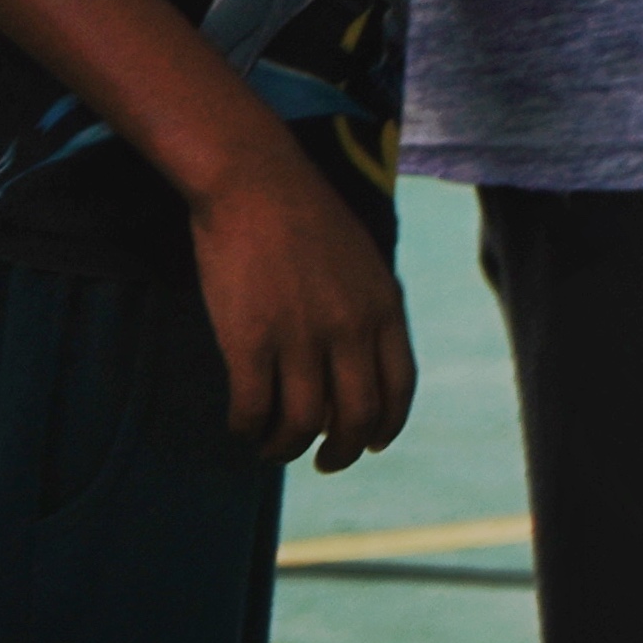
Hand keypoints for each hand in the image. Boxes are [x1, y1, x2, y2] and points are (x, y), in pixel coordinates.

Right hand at [188, 146, 415, 471]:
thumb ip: (367, 310)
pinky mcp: (250, 341)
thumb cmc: (305, 216)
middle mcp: (350, 329)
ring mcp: (300, 337)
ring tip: (272, 446)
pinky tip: (242, 426)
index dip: (386, 427)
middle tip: (323, 461)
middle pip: (357, 419)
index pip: (399, 389)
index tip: (373, 445)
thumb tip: (357, 364)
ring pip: (302, 425)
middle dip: (342, 451)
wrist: (256, 181)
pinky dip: (248, 429)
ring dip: (287, 448)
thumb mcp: (361, 262)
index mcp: (384, 308)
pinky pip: (253, 409)